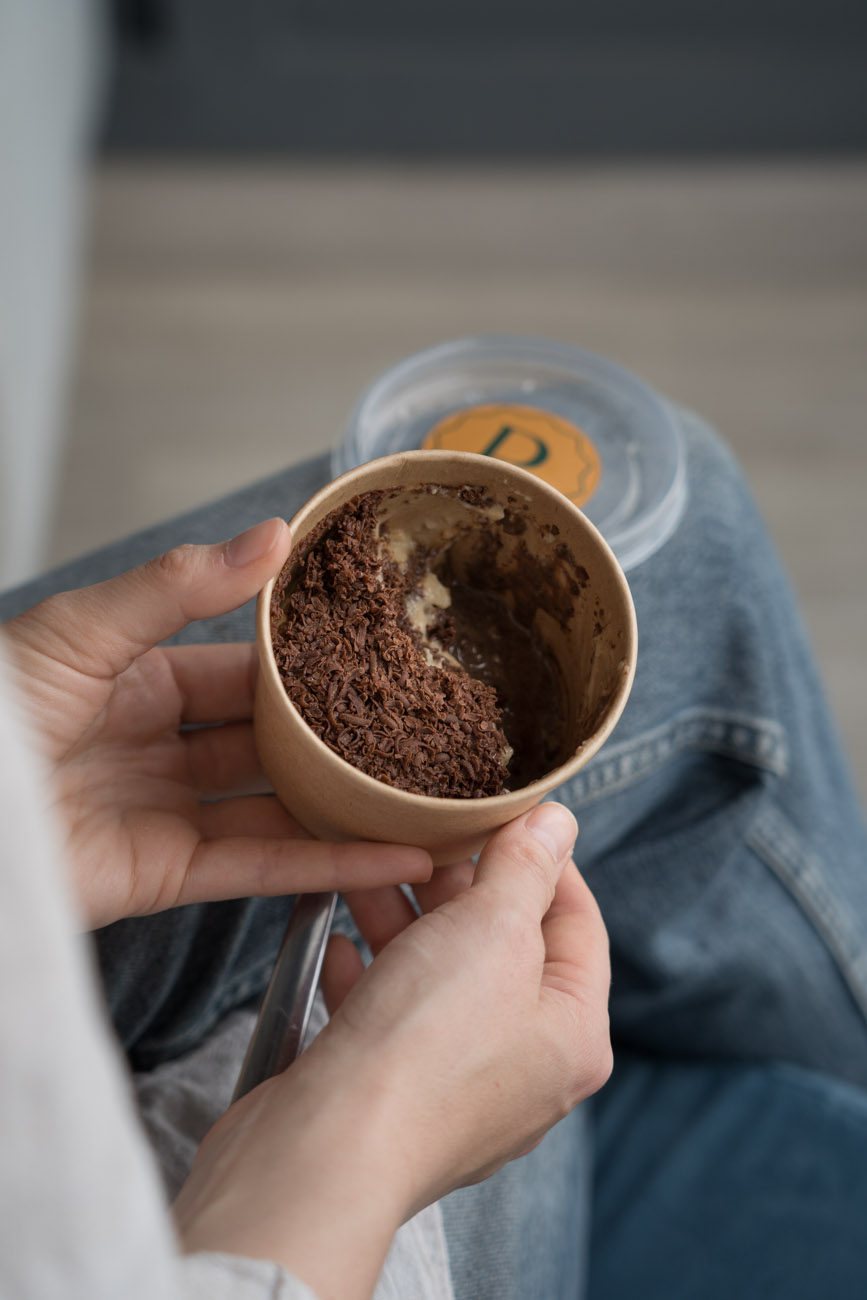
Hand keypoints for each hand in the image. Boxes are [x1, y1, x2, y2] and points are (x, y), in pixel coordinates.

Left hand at [2, 519, 430, 928]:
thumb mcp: (83, 628)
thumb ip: (179, 587)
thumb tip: (271, 535)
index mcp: (137, 678)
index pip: (242, 669)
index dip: (305, 663)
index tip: (375, 651)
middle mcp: (159, 746)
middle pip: (269, 740)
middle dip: (339, 736)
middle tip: (420, 723)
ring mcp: (166, 813)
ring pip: (278, 807)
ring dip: (350, 805)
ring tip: (429, 793)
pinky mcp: (166, 875)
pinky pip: (260, 866)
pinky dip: (330, 865)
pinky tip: (396, 853)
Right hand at [174, 803, 610, 1299]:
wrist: (327, 1151)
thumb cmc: (424, 1046)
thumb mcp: (491, 929)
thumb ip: (525, 868)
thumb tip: (558, 822)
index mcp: (573, 1036)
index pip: (579, 925)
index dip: (545, 860)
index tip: (506, 816)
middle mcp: (525, 1070)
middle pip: (505, 950)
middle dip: (461, 887)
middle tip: (428, 836)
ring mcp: (457, 1089)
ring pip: (439, 979)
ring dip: (404, 921)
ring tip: (366, 873)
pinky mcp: (392, 1098)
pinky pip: (389, 1019)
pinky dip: (367, 976)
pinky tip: (337, 944)